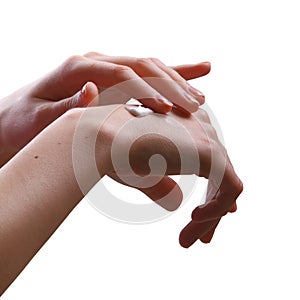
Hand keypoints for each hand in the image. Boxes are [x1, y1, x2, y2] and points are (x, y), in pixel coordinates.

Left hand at [0, 52, 209, 164]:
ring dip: (175, 80)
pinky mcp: (110, 80)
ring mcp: (103, 69)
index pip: (124, 75)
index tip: (171, 112)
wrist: (13, 123)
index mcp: (77, 69)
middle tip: (196, 105)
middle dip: (171, 85)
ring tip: (200, 96)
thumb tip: (94, 92)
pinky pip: (144, 75)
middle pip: (141, 67)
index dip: (149, 92)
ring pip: (147, 68)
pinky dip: (170, 76)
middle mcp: (94, 63)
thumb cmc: (23, 126)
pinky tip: (194, 74)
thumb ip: (67, 107)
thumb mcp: (38, 120)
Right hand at [72, 104, 242, 246]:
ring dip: (211, 217)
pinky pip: (230, 188)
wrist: (101, 138)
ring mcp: (207, 136)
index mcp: (184, 125)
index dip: (211, 191)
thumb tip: (178, 202)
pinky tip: (195, 225)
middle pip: (220, 173)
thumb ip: (163, 186)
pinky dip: (216, 211)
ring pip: (226, 183)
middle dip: (213, 208)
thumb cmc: (113, 153)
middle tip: (201, 237)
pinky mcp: (209, 152)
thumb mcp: (142, 174)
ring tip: (189, 240)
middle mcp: (200, 126)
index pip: (209, 161)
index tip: (202, 215)